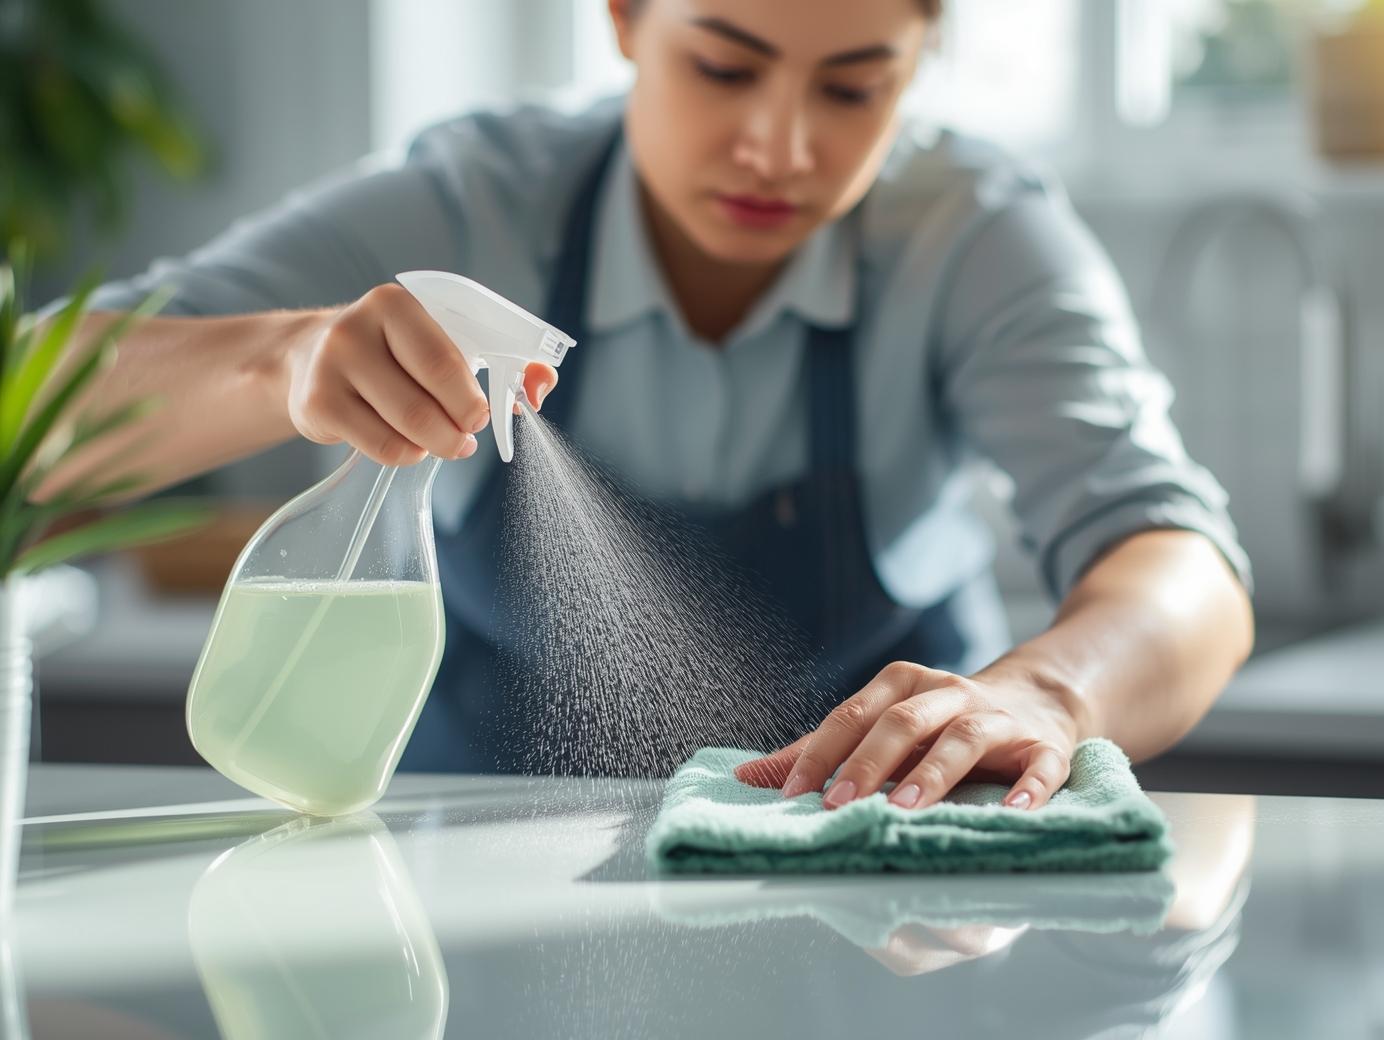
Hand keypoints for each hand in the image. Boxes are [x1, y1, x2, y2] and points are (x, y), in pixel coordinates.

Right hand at [284, 283, 558, 465]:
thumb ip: (503, 362)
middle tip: (466, 436)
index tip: (483, 415)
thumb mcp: (443, 342)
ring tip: (443, 441)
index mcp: (397, 305)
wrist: (309, 357)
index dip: (473, 398)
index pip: (445, 361)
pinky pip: (381, 448)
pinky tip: (408, 442)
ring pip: (405, 428)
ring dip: (436, 445)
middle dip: (459, 429)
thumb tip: (542, 385)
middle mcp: (356, 329)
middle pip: (425, 400)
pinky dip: (406, 454)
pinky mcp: (316, 405)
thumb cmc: (396, 353)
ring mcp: (331, 368)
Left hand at [734, 662, 1081, 811]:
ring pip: (962, 738)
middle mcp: (948, 693)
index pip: (851, 714)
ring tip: (904, 809)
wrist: (1038, 700)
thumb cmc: (941, 724)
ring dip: (932, 773)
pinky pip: (1039, 764)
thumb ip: (822, 751)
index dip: (820, 752)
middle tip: (837, 805)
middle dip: (867, 764)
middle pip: (902, 721)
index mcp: (902, 684)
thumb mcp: (883, 726)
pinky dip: (1028, 787)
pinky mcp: (1043, 745)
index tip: (790, 793)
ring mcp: (996, 718)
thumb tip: (749, 778)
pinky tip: (1013, 813)